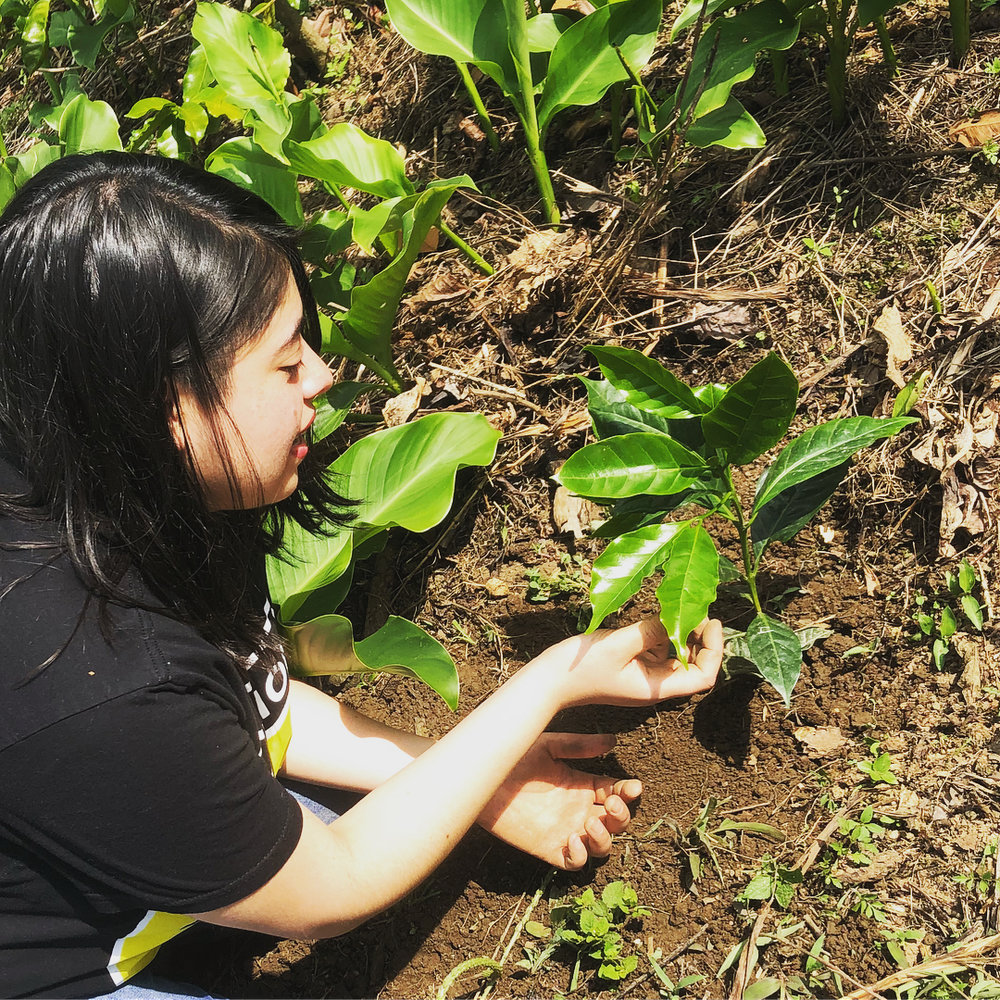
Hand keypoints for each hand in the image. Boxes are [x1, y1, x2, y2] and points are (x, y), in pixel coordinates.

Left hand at [477, 732, 641, 869]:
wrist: (485, 778)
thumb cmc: (515, 757)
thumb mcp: (549, 746)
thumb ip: (579, 746)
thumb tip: (613, 741)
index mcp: (582, 786)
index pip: (616, 793)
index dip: (628, 792)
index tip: (633, 786)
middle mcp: (578, 811)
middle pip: (615, 823)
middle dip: (621, 816)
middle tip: (610, 804)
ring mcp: (566, 831)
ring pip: (601, 847)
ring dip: (605, 838)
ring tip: (590, 822)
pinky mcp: (549, 848)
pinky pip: (574, 863)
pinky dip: (580, 856)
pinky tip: (573, 839)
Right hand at [530, 617, 722, 710]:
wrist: (550, 680)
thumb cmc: (582, 668)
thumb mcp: (620, 644)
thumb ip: (651, 631)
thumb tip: (678, 616)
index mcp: (656, 688)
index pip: (703, 677)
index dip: (713, 651)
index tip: (711, 622)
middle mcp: (655, 685)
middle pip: (694, 665)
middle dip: (701, 639)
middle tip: (698, 609)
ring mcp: (644, 675)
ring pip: (677, 656)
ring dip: (683, 633)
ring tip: (682, 607)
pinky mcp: (632, 664)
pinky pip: (658, 650)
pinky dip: (664, 633)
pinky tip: (659, 616)